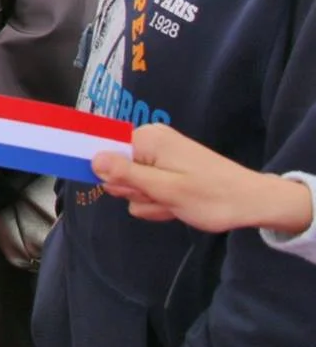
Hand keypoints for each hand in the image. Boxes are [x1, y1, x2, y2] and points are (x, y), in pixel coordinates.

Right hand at [93, 123, 315, 235]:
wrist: (254, 203)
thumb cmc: (211, 196)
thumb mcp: (165, 189)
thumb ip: (126, 174)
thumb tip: (92, 158)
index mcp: (148, 139)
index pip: (104, 147)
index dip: (106, 170)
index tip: (120, 188)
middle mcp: (151, 142)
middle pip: (117, 167)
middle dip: (133, 189)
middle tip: (157, 198)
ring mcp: (161, 157)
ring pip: (132, 183)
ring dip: (147, 199)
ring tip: (171, 204)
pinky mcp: (169, 171)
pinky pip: (148, 188)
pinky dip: (158, 201)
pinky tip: (174, 208)